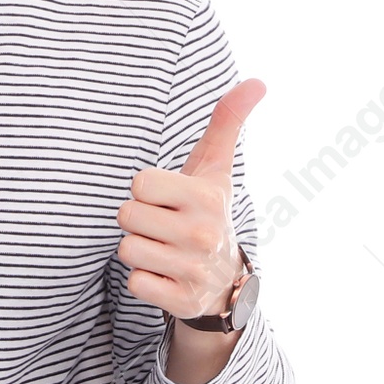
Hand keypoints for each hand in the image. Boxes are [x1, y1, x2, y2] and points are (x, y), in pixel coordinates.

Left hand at [116, 78, 264, 320]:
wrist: (226, 280)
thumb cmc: (208, 212)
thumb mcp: (216, 169)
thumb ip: (227, 122)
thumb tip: (257, 81)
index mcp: (206, 199)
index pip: (138, 183)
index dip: (147, 191)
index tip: (168, 200)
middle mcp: (203, 235)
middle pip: (126, 215)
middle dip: (139, 220)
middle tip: (165, 226)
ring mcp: (193, 271)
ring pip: (126, 249)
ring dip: (139, 250)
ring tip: (165, 249)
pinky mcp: (182, 301)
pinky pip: (135, 283)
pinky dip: (144, 280)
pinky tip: (166, 275)